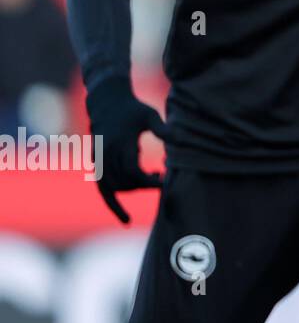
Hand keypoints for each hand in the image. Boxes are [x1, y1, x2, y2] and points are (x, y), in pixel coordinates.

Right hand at [86, 78, 170, 223]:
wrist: (106, 103)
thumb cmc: (133, 109)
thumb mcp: (149, 115)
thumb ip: (162, 128)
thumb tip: (179, 139)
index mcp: (119, 144)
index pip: (133, 172)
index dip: (149, 182)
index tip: (165, 181)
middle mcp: (105, 155)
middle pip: (126, 183)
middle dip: (145, 184)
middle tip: (162, 175)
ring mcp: (98, 161)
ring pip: (115, 188)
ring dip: (134, 189)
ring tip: (154, 176)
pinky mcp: (95, 165)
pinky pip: (103, 190)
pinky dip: (113, 205)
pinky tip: (126, 220)